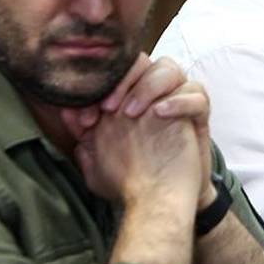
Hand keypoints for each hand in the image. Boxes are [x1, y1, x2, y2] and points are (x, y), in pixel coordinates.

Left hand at [62, 56, 211, 207]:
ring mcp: (176, 101)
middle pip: (143, 61)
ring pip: (170, 69)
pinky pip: (197, 96)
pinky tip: (160, 114)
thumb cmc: (130, 179)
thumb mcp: (99, 162)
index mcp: (128, 98)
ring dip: (149, 86)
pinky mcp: (198, 116)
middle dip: (124, 79)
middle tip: (110, 108)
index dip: (100, 86)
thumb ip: (84, 137)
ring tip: (133, 113)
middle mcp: (152, 94)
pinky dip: (179, 101)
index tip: (86, 118)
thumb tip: (65, 112)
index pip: (116, 72)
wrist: (161, 202)